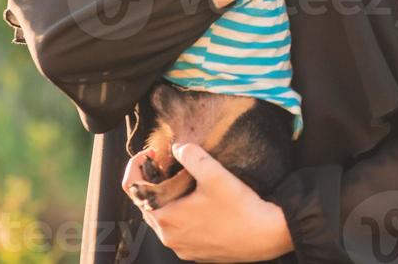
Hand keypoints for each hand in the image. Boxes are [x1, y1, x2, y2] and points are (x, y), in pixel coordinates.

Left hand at [122, 142, 293, 261]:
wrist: (264, 236)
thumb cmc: (240, 207)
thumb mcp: (214, 173)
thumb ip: (191, 154)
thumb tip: (177, 147)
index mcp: (166, 218)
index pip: (132, 190)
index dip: (137, 166)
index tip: (152, 152)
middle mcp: (169, 237)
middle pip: (146, 204)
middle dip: (152, 180)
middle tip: (167, 161)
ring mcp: (182, 247)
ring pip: (162, 216)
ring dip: (166, 196)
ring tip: (182, 178)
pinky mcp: (195, 251)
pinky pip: (177, 228)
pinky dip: (178, 211)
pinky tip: (197, 199)